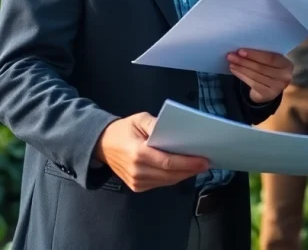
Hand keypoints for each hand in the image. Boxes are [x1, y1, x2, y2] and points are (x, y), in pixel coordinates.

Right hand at [94, 112, 209, 192]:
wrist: (102, 145)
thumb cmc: (123, 129)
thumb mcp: (139, 119)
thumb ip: (156, 123)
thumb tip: (175, 130)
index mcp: (138, 153)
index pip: (168, 162)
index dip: (188, 163)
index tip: (204, 160)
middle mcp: (137, 171)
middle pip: (170, 175)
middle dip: (190, 170)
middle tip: (206, 163)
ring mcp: (136, 182)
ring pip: (167, 182)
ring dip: (184, 175)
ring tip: (197, 166)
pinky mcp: (137, 187)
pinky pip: (160, 183)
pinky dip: (173, 178)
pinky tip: (182, 170)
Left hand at [226, 48, 292, 102]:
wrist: (271, 88)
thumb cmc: (269, 68)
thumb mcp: (271, 61)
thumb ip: (263, 55)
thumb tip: (242, 50)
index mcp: (287, 64)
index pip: (271, 58)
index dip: (255, 55)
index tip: (240, 51)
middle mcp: (285, 77)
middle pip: (261, 67)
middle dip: (244, 61)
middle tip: (231, 56)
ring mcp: (277, 87)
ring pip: (255, 75)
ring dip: (241, 68)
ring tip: (231, 62)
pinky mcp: (268, 94)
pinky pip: (252, 83)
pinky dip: (241, 76)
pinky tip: (234, 70)